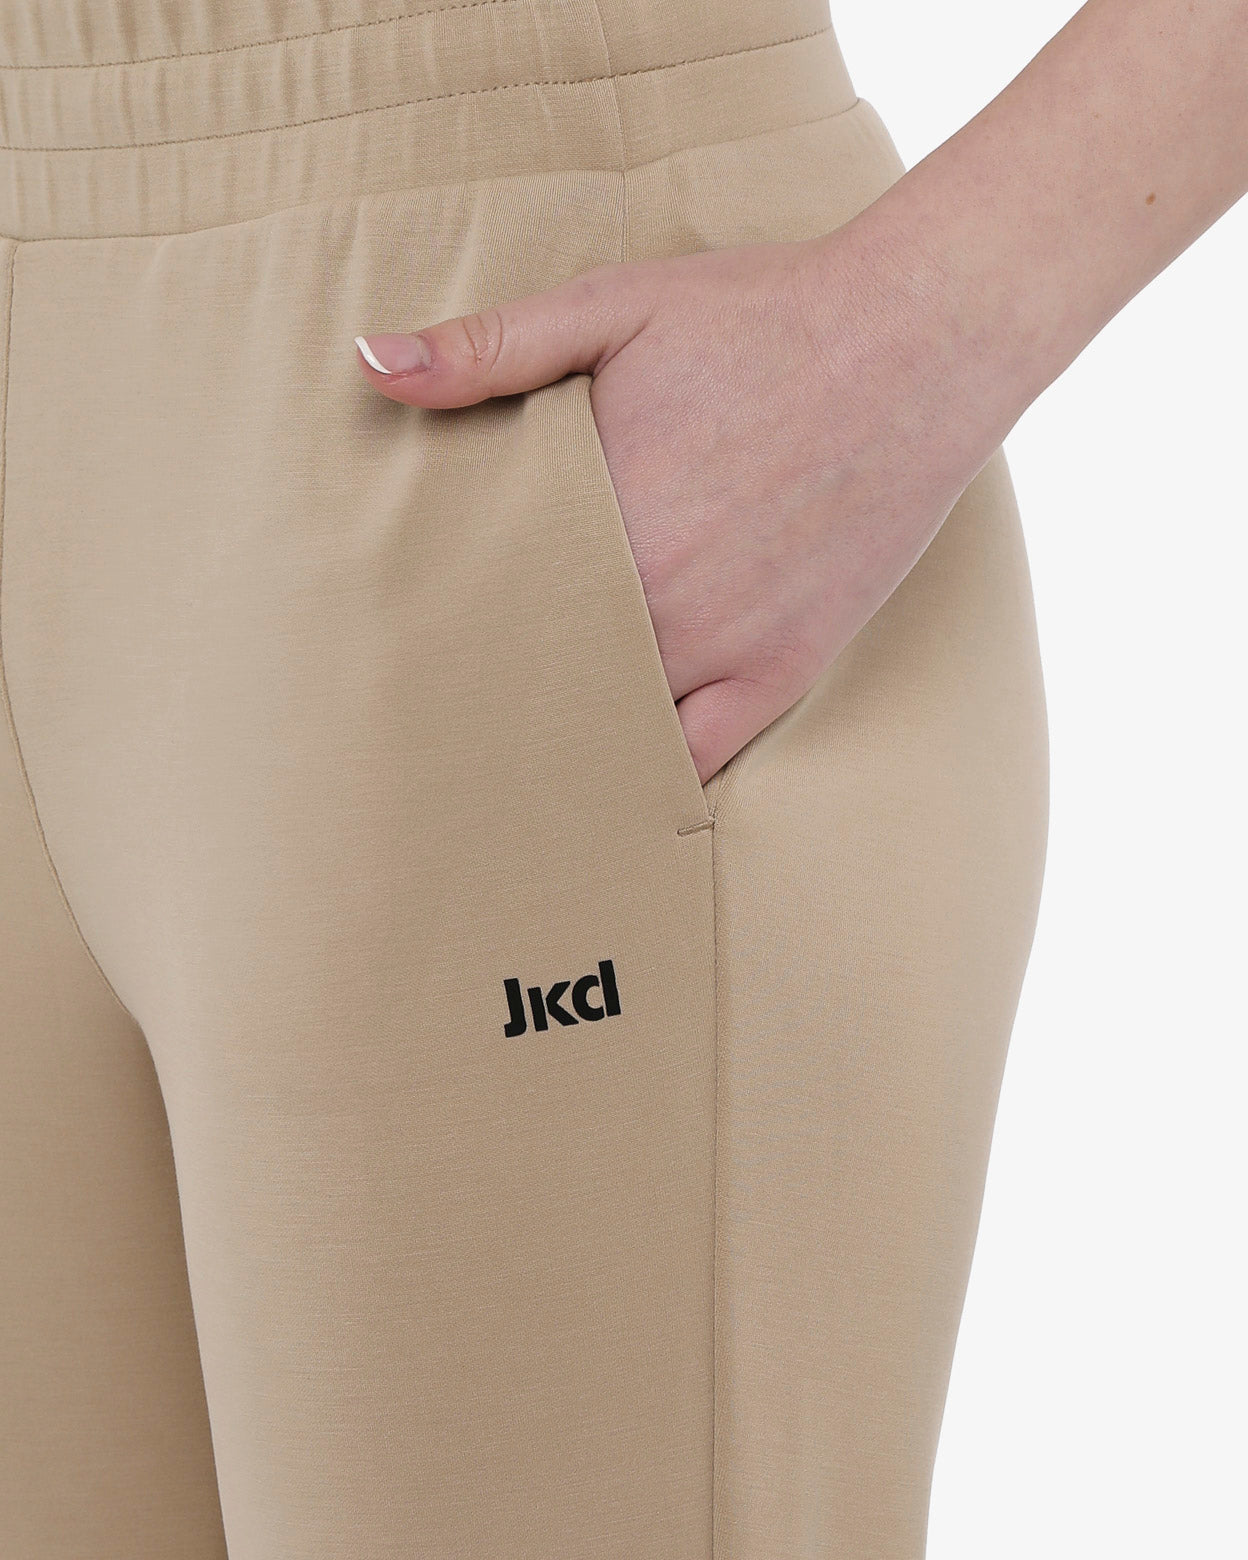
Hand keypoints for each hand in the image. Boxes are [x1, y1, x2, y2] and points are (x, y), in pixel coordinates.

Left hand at [355, 215, 999, 783]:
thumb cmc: (764, 316)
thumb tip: (371, 364)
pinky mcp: (785, 666)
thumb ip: (491, 347)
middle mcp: (655, 597)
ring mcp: (724, 643)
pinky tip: (611, 785)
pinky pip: (702, 754)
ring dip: (562, 741)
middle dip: (489, 695)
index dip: (435, 632)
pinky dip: (652, 774)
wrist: (917, 340)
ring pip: (612, 727)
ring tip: (505, 769)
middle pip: (539, 676)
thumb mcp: (616, 306)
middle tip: (435, 720)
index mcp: (598, 513)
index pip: (483, 603)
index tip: (396, 652)